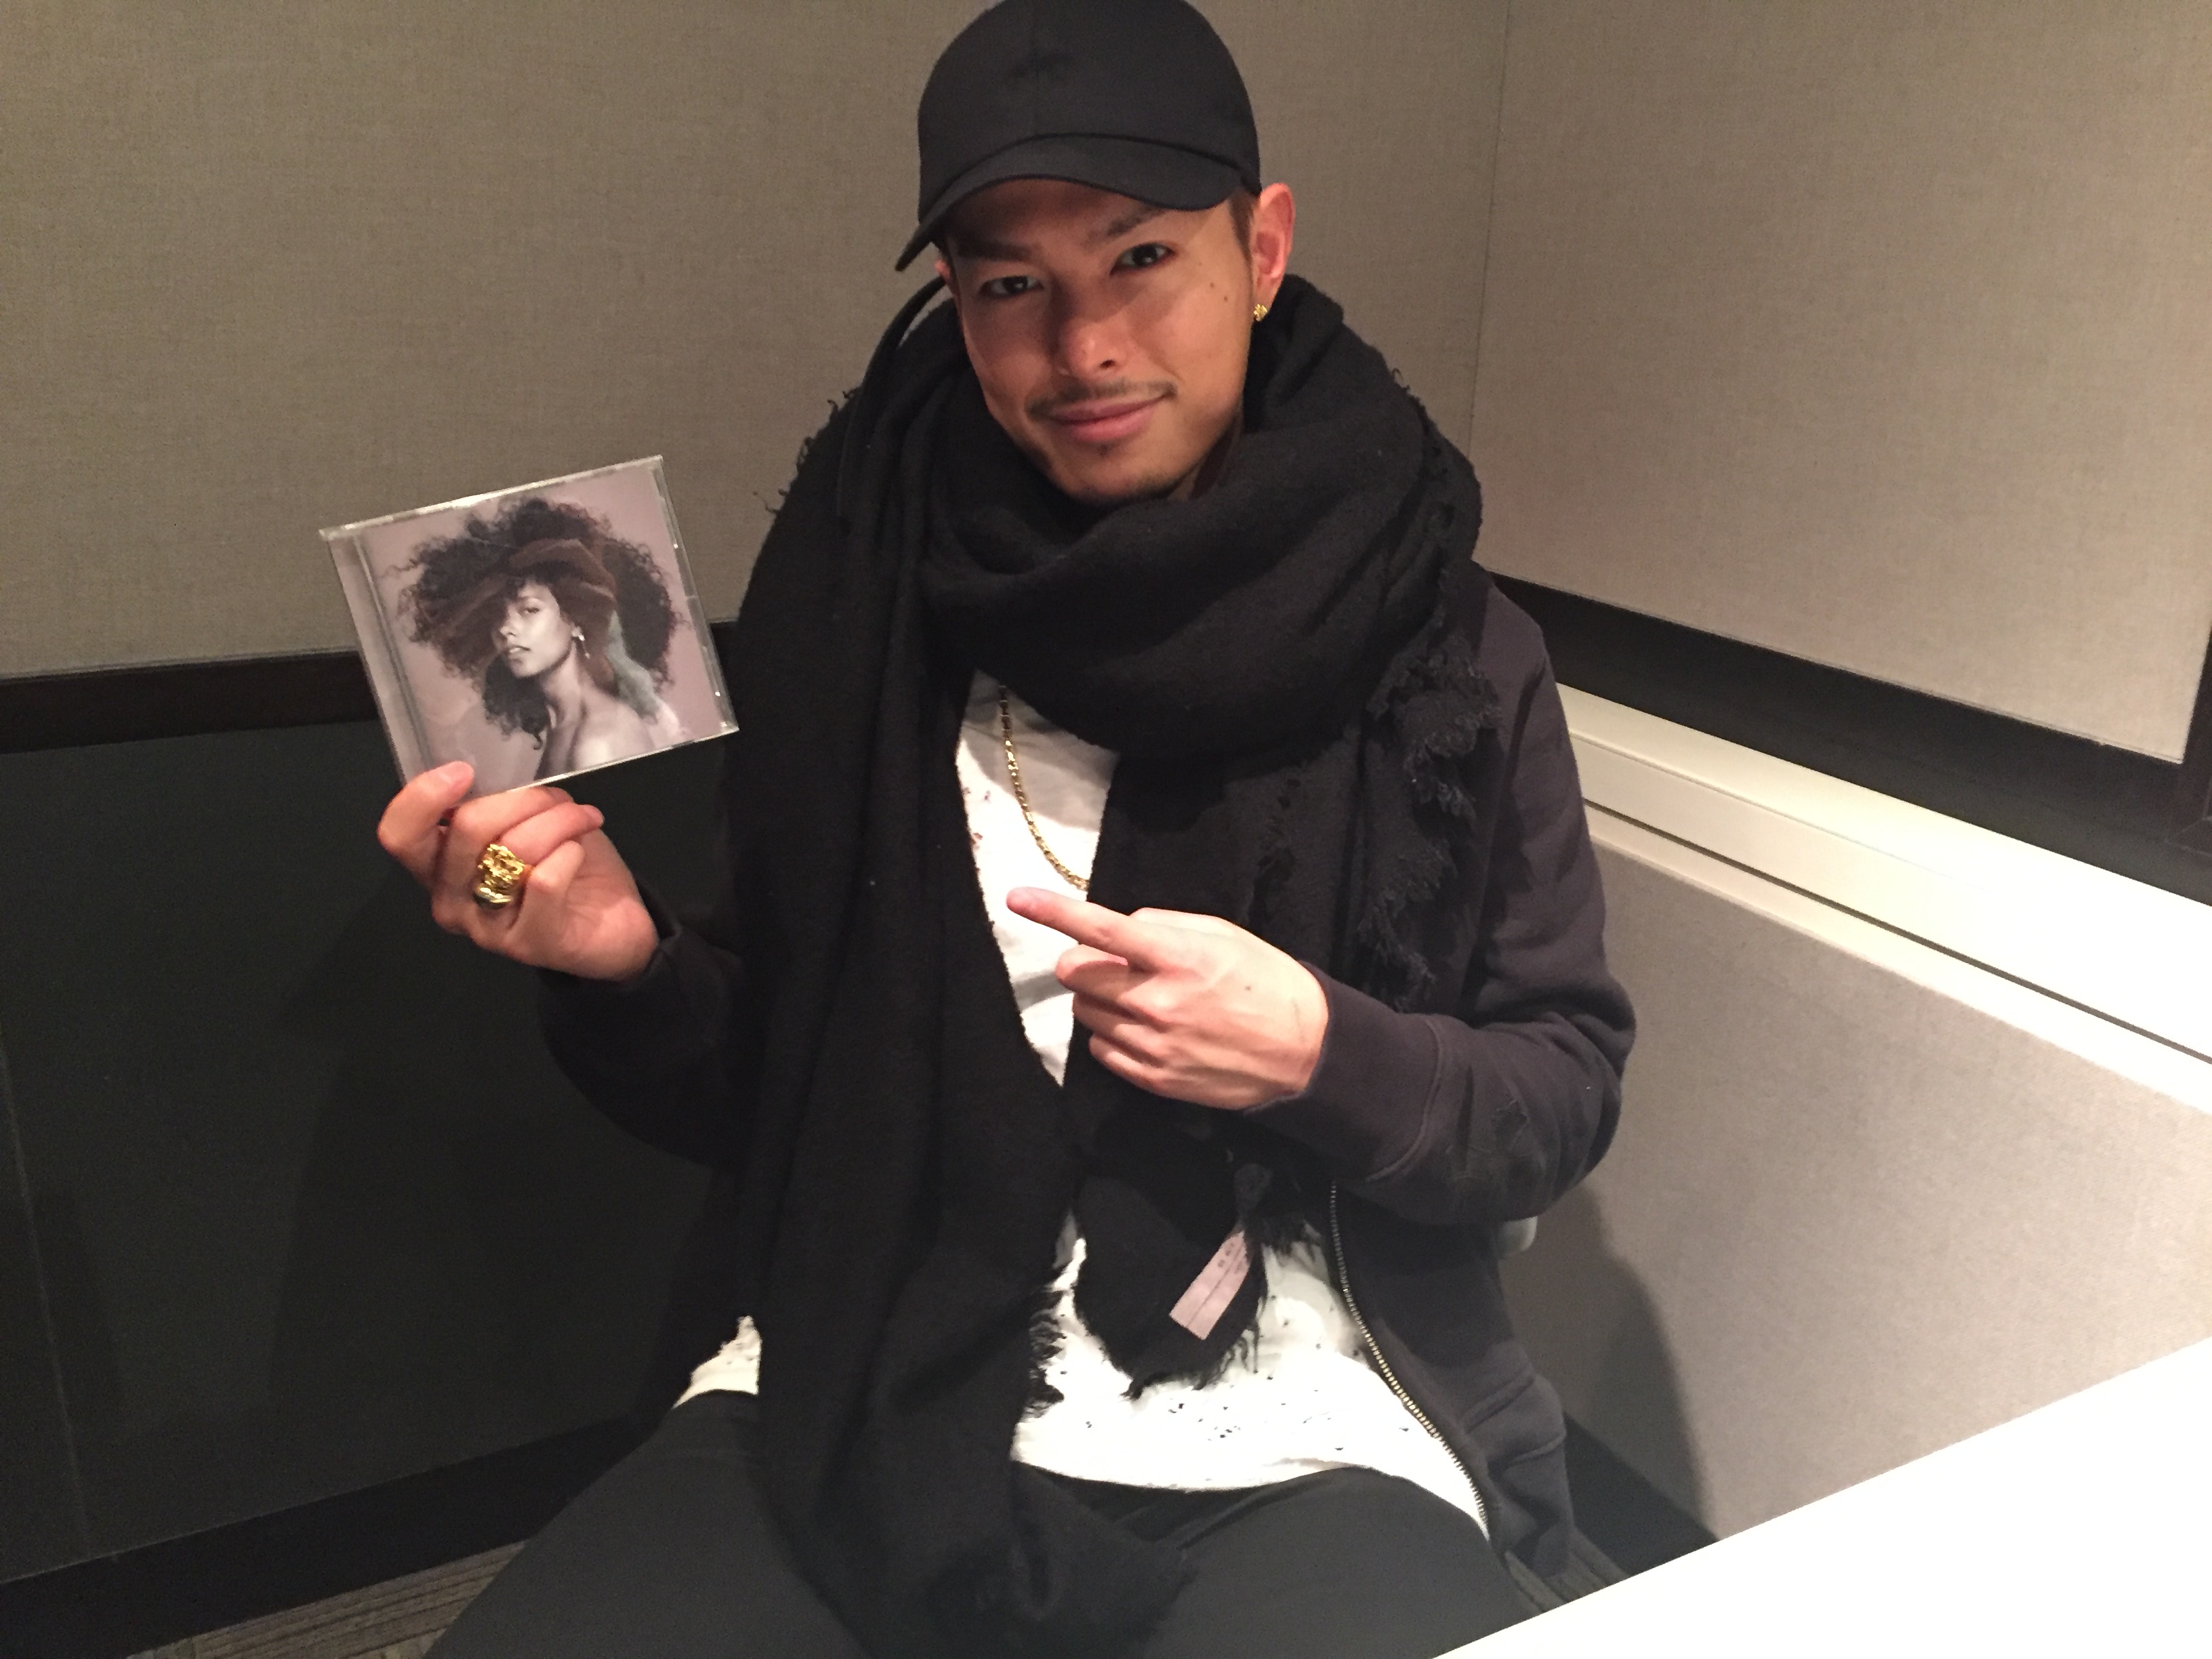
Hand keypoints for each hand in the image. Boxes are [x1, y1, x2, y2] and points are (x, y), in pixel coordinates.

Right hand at [377, 761, 659, 981]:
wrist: (617, 924)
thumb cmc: (568, 867)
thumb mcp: (530, 823)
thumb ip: (502, 804)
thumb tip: (504, 780)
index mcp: (439, 867)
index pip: (400, 835)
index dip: (422, 797)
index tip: (464, 771)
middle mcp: (451, 901)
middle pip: (467, 829)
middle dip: (523, 799)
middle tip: (557, 801)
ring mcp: (486, 929)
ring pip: (514, 849)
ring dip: (558, 821)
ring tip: (582, 819)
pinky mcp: (528, 944)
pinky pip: (545, 880)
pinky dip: (571, 852)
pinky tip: (579, 854)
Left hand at [1007, 887, 1327, 1109]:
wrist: (1304, 1050)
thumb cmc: (1266, 982)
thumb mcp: (1223, 935)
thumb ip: (1163, 926)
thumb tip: (1116, 929)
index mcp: (1177, 957)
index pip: (1100, 928)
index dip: (1053, 910)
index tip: (1017, 897)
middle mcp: (1158, 1001)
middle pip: (1077, 974)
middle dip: (1084, 962)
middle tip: (1113, 964)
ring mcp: (1153, 1045)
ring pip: (1085, 1012)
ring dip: (1100, 999)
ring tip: (1141, 999)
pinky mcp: (1153, 1078)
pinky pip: (1101, 1049)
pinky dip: (1112, 1034)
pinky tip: (1147, 1029)